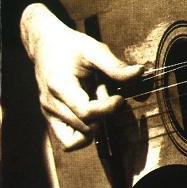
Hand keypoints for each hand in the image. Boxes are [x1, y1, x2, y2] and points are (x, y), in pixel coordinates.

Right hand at [20, 3, 143, 150]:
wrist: (46, 46)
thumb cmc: (71, 46)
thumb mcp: (95, 50)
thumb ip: (116, 66)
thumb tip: (139, 73)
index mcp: (59, 86)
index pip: (85, 112)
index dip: (108, 108)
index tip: (119, 97)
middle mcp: (51, 104)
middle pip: (85, 127)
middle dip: (104, 113)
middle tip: (106, 92)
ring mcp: (50, 114)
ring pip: (77, 140)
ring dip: (95, 124)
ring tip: (97, 102)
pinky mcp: (53, 119)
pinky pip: (69, 141)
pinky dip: (85, 132)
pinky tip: (92, 112)